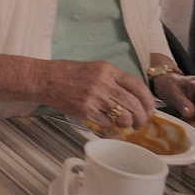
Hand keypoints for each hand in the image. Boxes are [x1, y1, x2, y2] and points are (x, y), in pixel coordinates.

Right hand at [41, 59, 155, 129]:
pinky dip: (109, 125)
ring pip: (123, 116)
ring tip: (126, 124)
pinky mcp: (85, 111)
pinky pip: (106, 123)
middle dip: (142, 117)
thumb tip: (133, 97)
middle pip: (133, 104)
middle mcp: (103, 83)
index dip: (148, 100)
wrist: (44, 79)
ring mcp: (94, 98)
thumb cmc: (67, 73)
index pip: (138, 86)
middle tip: (141, 122)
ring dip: (128, 123)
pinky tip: (106, 121)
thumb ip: (114, 80)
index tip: (149, 109)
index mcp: (108, 70)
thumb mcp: (94, 69)